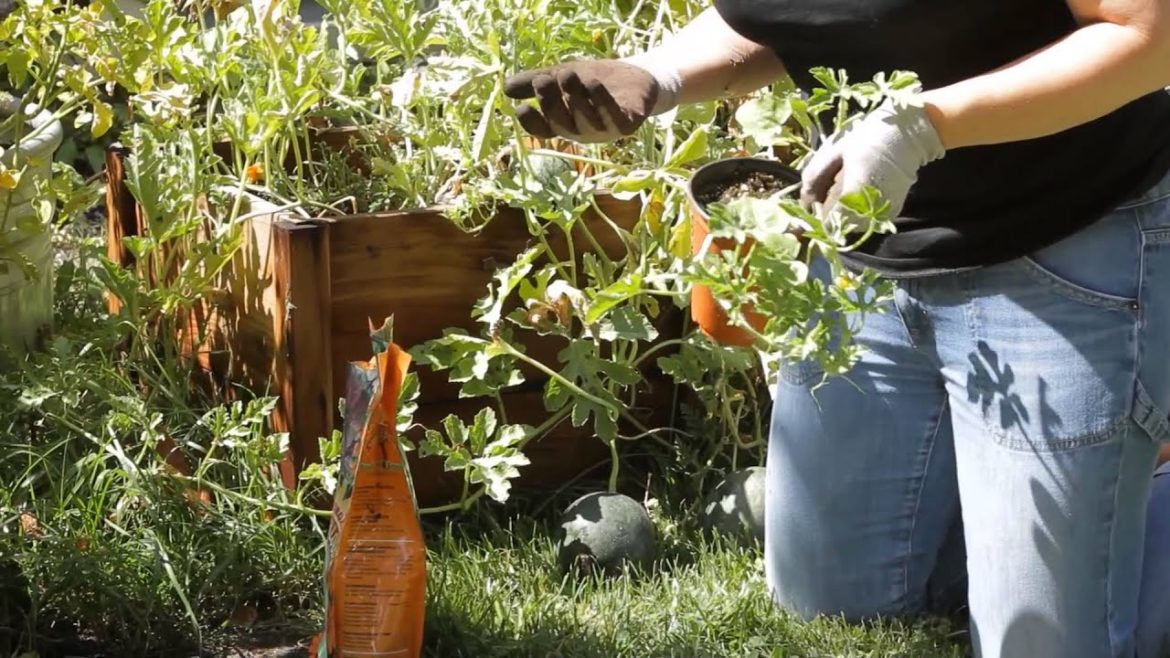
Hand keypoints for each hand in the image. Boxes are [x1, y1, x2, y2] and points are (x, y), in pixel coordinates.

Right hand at [503, 55, 681, 143]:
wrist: (636, 77)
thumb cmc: (595, 80)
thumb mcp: (561, 76)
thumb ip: (535, 82)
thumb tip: (505, 88)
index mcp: (564, 124)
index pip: (543, 130)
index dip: (532, 124)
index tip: (521, 108)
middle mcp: (582, 131)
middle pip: (562, 123)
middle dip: (551, 103)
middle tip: (543, 81)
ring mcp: (605, 131)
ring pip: (585, 119)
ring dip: (575, 97)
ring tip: (568, 74)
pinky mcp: (627, 126)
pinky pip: (613, 119)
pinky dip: (602, 102)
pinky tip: (593, 84)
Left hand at [800, 99, 945, 221]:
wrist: (907, 134)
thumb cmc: (867, 138)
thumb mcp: (834, 152)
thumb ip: (814, 178)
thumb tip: (804, 202)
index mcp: (853, 195)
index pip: (827, 223)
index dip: (817, 214)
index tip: (815, 200)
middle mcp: (870, 210)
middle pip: (840, 225)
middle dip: (830, 211)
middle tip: (832, 186)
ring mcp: (883, 213)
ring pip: (853, 224)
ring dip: (845, 211)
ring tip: (849, 183)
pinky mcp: (892, 212)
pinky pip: (867, 218)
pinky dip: (859, 209)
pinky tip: (862, 188)